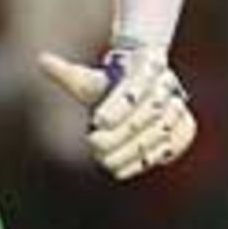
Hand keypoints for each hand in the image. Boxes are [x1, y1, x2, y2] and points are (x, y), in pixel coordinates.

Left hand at [38, 43, 196, 179]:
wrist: (145, 85)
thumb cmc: (112, 83)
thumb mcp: (90, 78)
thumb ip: (68, 74)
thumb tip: (42, 60)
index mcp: (147, 66)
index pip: (135, 88)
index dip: (118, 106)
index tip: (96, 122)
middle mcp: (167, 85)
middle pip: (149, 113)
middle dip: (122, 132)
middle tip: (95, 145)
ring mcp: (178, 107)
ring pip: (160, 131)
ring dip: (133, 149)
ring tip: (106, 161)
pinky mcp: (185, 128)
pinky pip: (171, 146)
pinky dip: (148, 159)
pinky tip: (123, 168)